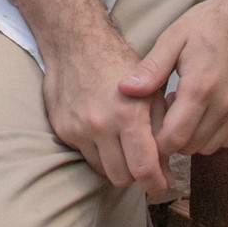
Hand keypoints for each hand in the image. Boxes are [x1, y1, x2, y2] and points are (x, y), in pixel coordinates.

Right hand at [40, 28, 169, 196]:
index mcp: (128, 115)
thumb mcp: (150, 91)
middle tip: (142, 164)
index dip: (155, 183)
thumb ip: (162, 130)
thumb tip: (166, 170)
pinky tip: (102, 133)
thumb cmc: (120, 64)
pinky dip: (96, 151)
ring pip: (101, 170)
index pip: (143, 169)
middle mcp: (101, 125)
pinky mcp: (62, 129)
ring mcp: (78, 128)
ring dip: (115, 165)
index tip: (160, 184)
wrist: (76, 43)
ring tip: (122, 147)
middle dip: (135, 175)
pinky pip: (84, 155)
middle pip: (121, 177)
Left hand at [118, 0, 227, 156]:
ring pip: (210, 146)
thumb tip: (124, 90)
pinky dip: (213, 133)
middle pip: (190, 146)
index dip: (156, 141)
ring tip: (186, 108)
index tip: (149, 127)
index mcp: (200, 86)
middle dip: (173, 138)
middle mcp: (225, 103)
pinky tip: (205, 110)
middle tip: (167, 112)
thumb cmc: (207, 24)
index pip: (174, 138)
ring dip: (193, 136)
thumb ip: (150, 68)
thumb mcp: (173, 38)